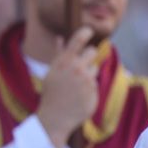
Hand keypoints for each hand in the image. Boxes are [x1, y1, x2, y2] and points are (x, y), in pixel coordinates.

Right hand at [35, 28, 99, 147]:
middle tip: (80, 66)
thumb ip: (58, 54)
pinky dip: (89, 88)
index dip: (85, 32)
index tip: (89, 30)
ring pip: (94, 68)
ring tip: (76, 86)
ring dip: (88, 75)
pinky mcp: (93, 90)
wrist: (54, 118)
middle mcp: (75, 68)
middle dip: (88, 57)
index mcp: (63, 62)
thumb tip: (59, 37)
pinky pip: (95, 83)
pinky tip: (79, 96)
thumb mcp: (51, 72)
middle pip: (92, 52)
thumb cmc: (52, 93)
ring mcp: (85, 79)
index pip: (78, 40)